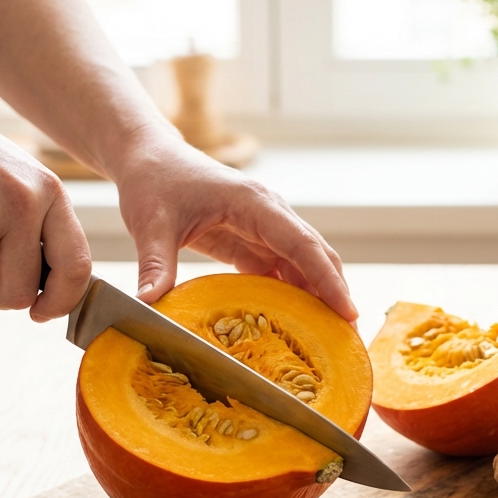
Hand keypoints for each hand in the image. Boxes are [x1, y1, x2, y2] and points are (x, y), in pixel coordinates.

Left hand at [113, 132, 357, 321]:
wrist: (150, 159)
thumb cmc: (154, 181)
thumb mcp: (150, 223)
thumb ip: (154, 264)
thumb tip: (148, 304)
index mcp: (253, 203)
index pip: (302, 244)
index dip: (326, 279)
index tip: (347, 311)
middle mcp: (268, 214)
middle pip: (315, 255)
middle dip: (335, 292)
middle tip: (349, 337)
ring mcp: (263, 228)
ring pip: (303, 264)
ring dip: (317, 297)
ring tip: (331, 339)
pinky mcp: (252, 242)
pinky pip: (281, 271)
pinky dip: (292, 296)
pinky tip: (296, 326)